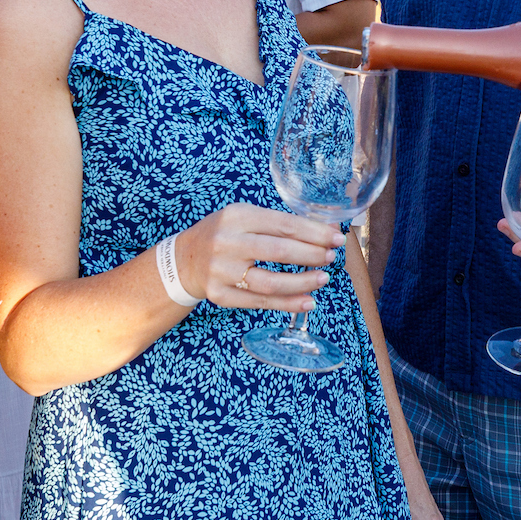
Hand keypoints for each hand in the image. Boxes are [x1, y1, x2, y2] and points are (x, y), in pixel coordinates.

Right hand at [176, 204, 342, 312]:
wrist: (184, 260)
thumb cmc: (223, 234)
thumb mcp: (243, 217)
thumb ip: (277, 224)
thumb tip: (323, 232)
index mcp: (237, 216)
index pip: (284, 225)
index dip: (314, 233)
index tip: (335, 238)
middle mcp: (227, 242)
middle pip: (279, 252)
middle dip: (312, 255)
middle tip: (330, 258)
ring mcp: (222, 271)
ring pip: (271, 282)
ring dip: (303, 282)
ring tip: (323, 279)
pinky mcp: (221, 295)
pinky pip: (261, 302)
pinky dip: (288, 303)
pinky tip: (307, 300)